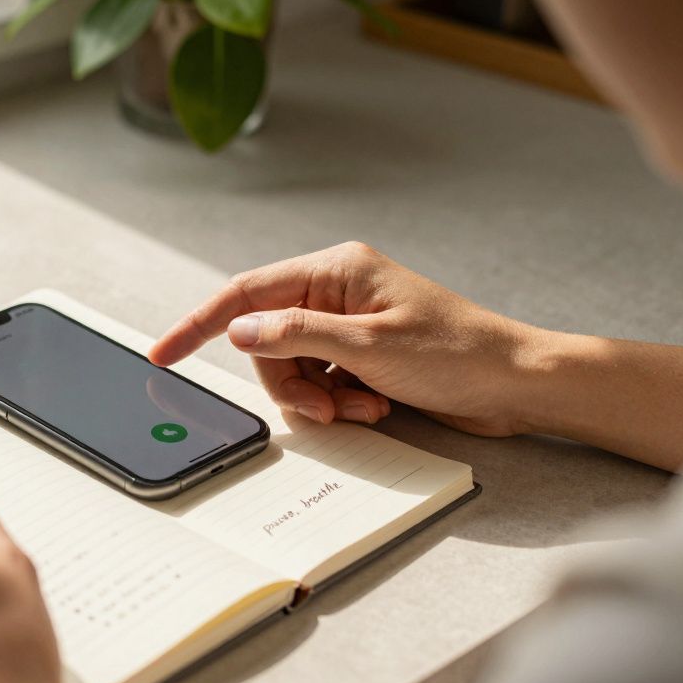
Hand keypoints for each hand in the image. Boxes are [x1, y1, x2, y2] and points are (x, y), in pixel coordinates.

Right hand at [149, 242, 544, 436]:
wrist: (517, 384)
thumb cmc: (457, 355)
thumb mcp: (368, 347)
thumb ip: (295, 335)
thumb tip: (237, 328)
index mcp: (334, 271)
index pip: (246, 293)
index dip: (200, 325)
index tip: (164, 354)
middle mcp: (336, 291)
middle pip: (268, 340)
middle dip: (287, 382)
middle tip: (323, 411)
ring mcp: (349, 323)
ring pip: (292, 366)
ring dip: (317, 398)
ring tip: (360, 410)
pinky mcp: (362, 353)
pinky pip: (321, 380)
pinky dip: (338, 402)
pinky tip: (374, 407)